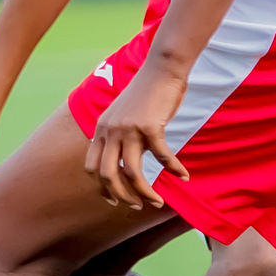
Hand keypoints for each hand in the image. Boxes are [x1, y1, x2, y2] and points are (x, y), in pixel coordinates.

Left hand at [82, 63, 187, 209]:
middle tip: (137, 206)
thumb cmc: (146, 94)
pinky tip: (183, 176)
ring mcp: (128, 129)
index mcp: (101, 130)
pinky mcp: (149, 126)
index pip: (92, 167)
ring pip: (132, 172)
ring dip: (145, 192)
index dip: (101, 188)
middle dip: (121, 196)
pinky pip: (161, 157)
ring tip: (157, 202)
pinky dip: (173, 169)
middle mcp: (110, 131)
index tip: (114, 200)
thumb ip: (120, 137)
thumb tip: (125, 163)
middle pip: (108, 175)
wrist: (161, 69)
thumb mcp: (123, 115)